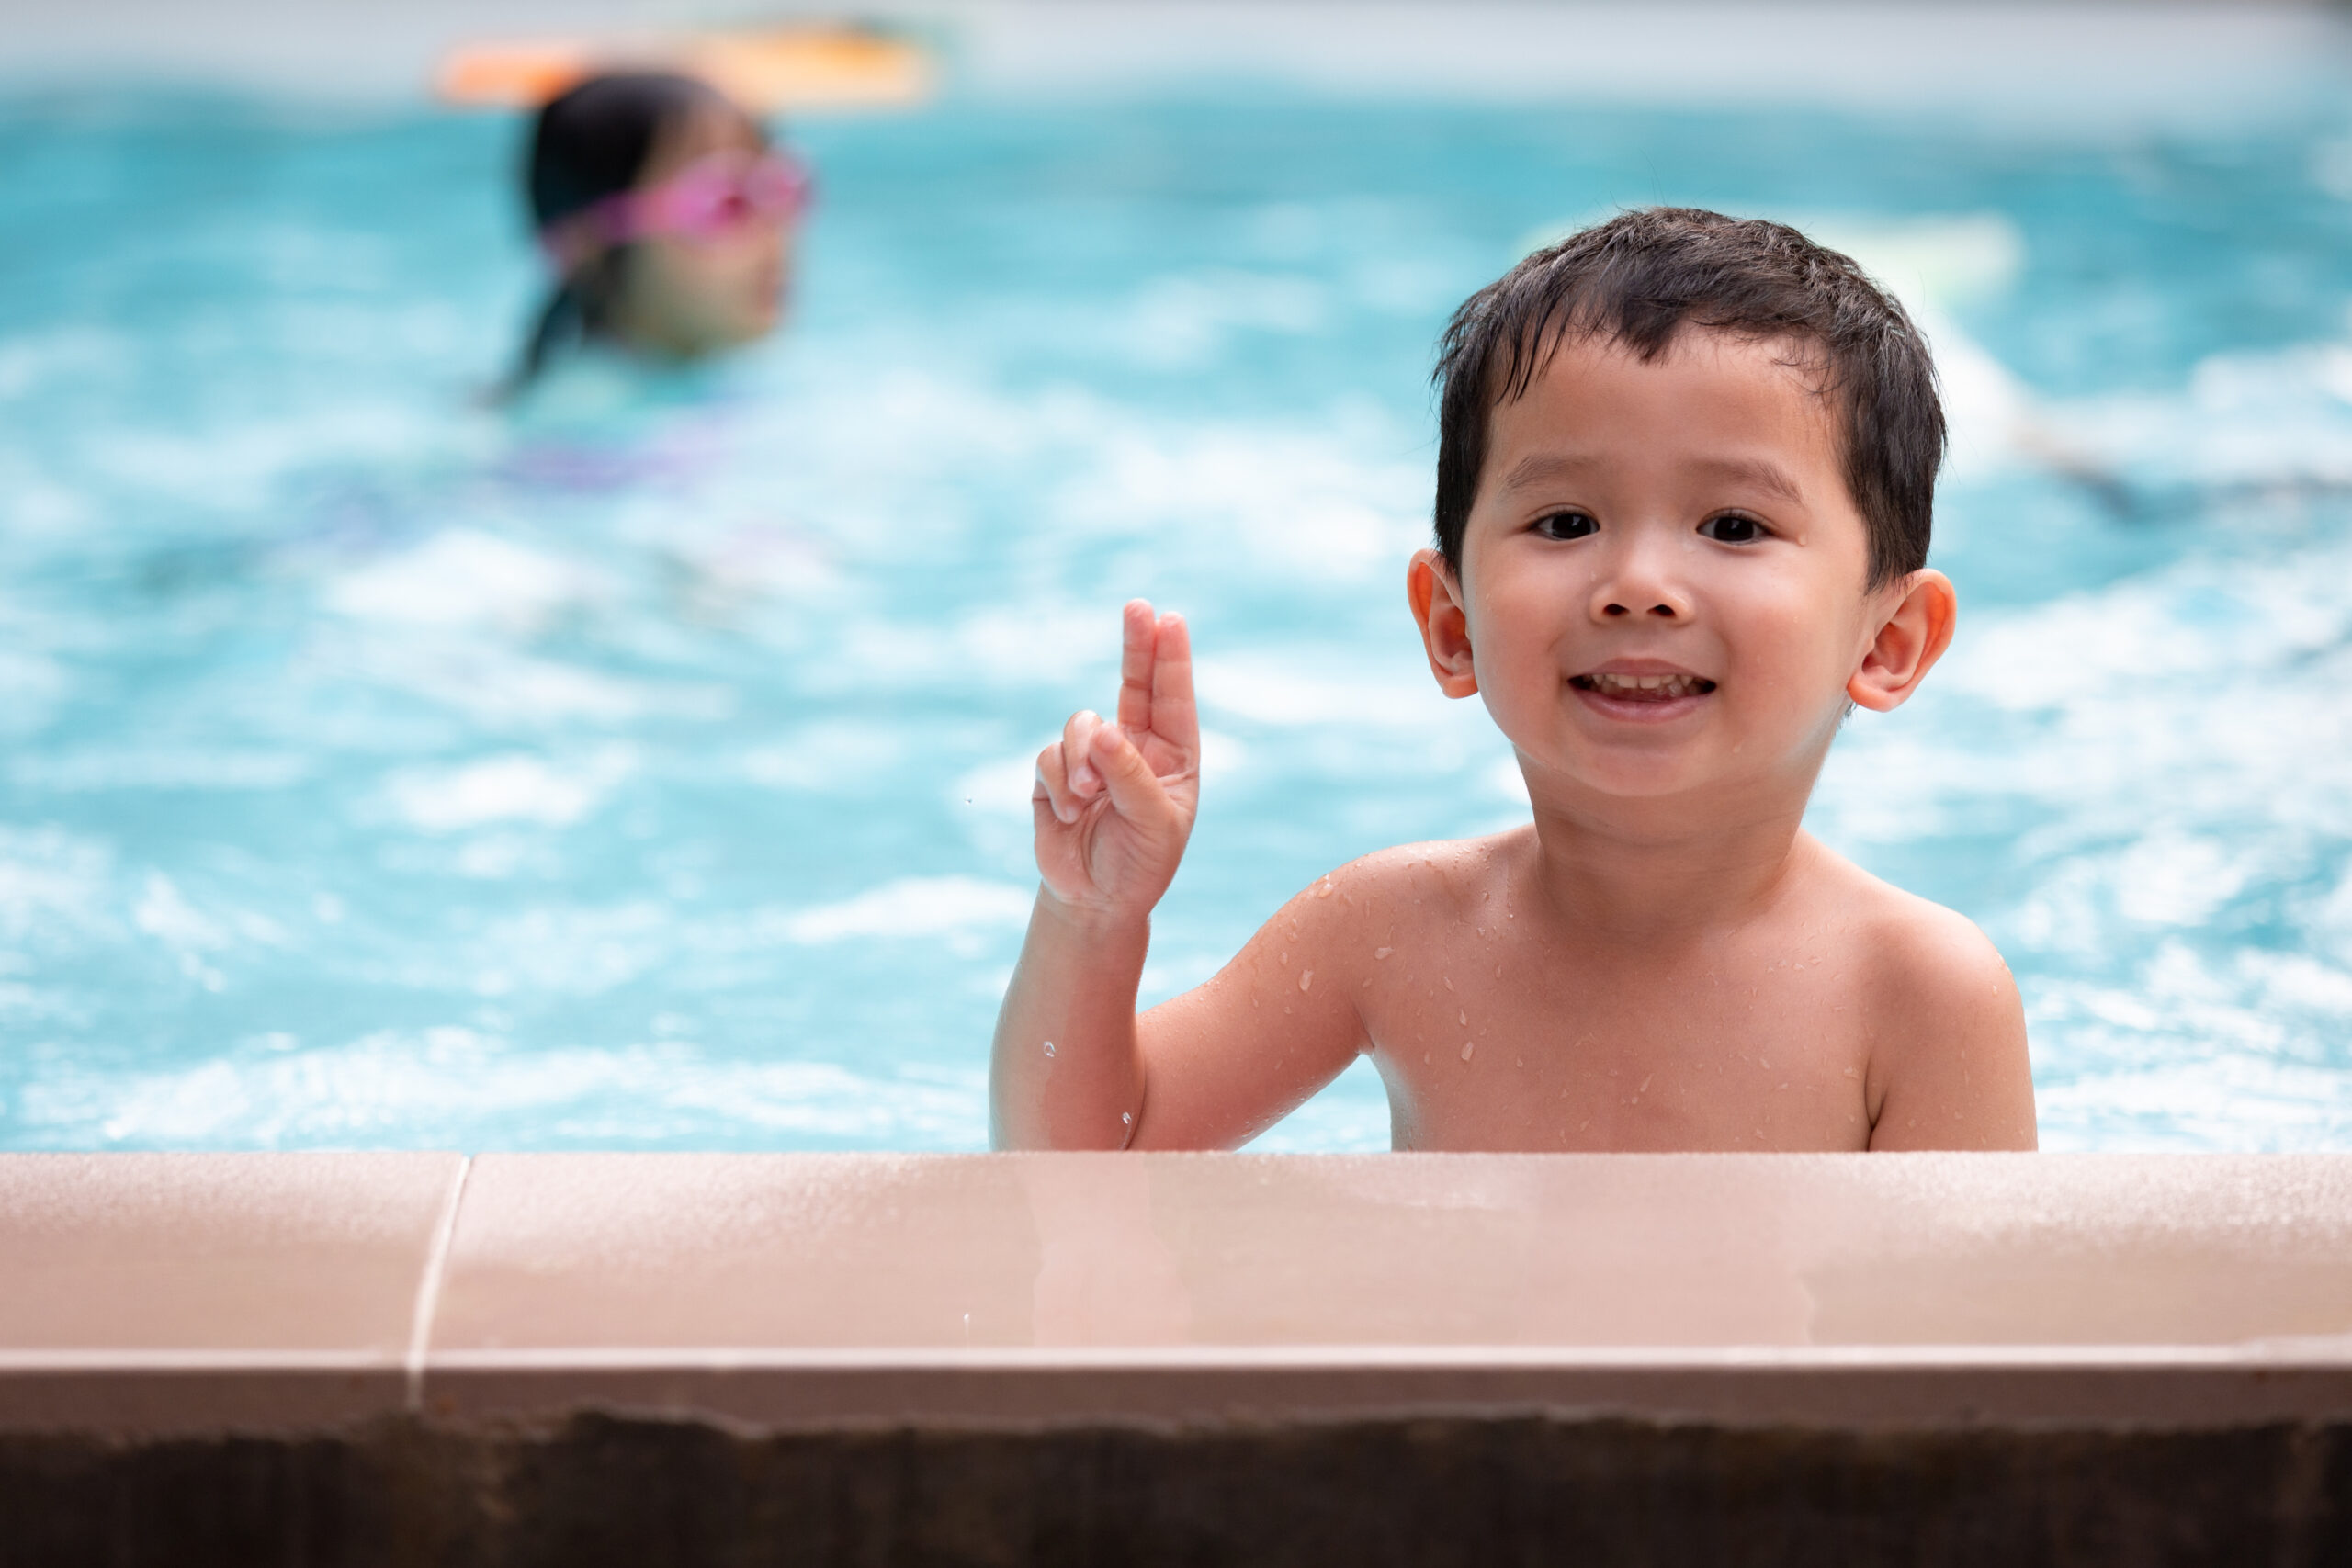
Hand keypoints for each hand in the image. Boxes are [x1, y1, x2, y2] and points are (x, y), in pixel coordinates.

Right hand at [1032, 600, 1199, 920]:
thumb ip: (1131, 776)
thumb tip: (1104, 730)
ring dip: (1081, 758)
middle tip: (1137, 606)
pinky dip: (1058, 783)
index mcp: (1174, 755)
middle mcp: (1136, 747)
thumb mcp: (1153, 824)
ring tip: (1087, 799)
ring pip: (1081, 724)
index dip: (1170, 657)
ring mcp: (1093, 757)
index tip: (1169, 618)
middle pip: (1133, 682)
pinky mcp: (1055, 774)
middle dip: (1134, 645)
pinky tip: (1070, 815)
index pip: (1173, 697)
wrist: (1094, 902)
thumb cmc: (1140, 864)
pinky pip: (1050, 755)